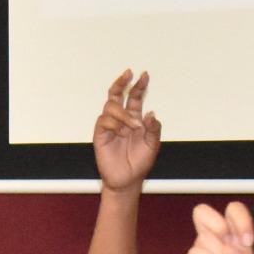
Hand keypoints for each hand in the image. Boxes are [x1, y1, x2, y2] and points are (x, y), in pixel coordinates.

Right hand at [93, 69, 163, 195]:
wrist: (127, 179)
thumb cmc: (140, 162)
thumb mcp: (153, 144)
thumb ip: (154, 128)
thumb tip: (151, 113)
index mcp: (134, 119)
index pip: (134, 98)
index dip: (139, 86)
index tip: (143, 75)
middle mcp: (121, 120)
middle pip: (117, 95)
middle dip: (122, 83)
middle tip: (128, 73)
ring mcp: (109, 126)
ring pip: (111, 107)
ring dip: (123, 113)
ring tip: (132, 125)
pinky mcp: (100, 134)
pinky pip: (103, 121)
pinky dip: (114, 123)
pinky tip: (121, 131)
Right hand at [178, 200, 253, 253]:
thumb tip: (230, 248)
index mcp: (236, 242)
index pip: (232, 212)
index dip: (239, 218)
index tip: (248, 240)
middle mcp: (217, 245)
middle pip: (203, 213)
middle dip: (220, 224)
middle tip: (230, 242)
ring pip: (203, 236)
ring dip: (220, 252)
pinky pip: (195, 253)